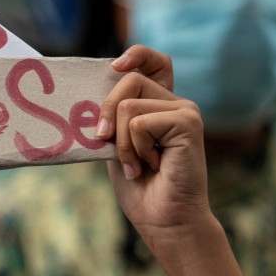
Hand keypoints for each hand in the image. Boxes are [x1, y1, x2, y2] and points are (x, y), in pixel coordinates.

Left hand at [95, 45, 211, 251]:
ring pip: (128, 105)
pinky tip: (152, 166)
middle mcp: (176, 103)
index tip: (114, 66)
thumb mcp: (116, 147)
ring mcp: (186, 111)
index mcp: (159, 106)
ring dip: (122, 143)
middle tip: (106, 143)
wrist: (164, 220)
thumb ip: (111, 121)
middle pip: (129, 80)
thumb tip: (86, 100)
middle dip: (106, 112)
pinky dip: (134, 149)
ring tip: (138, 165)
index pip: (154, 62)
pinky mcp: (189, 122)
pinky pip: (139, 123)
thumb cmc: (140, 188)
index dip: (136, 55)